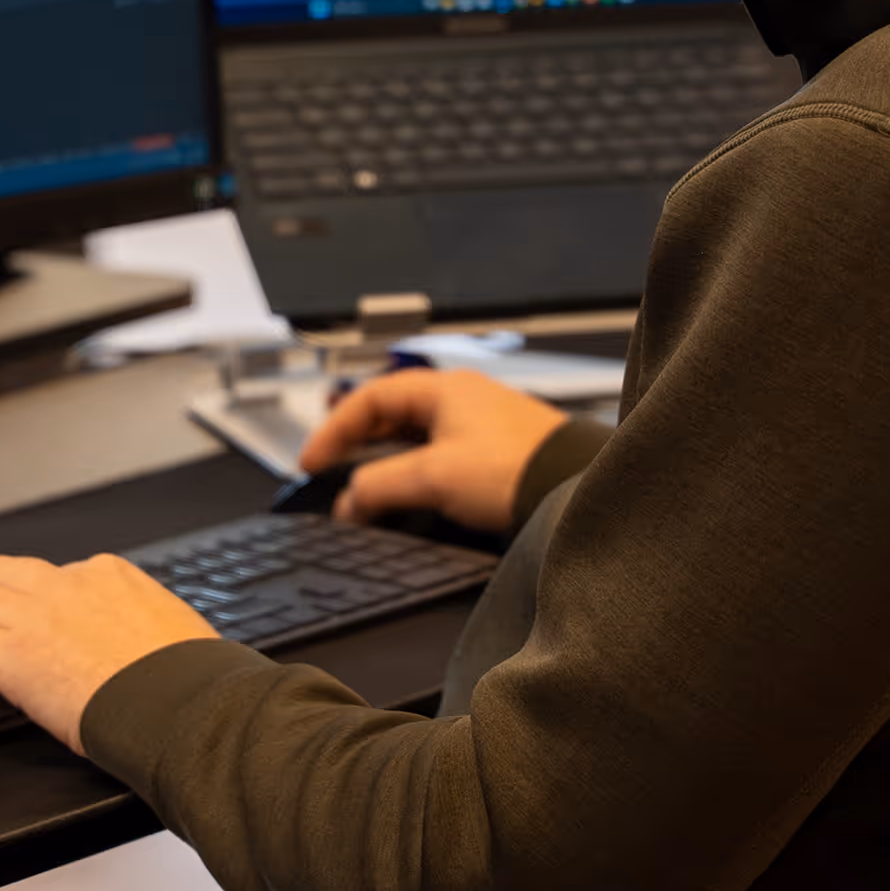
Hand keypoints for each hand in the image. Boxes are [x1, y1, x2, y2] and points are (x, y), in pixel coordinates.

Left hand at [0, 553, 217, 752]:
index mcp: (108, 575)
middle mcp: (67, 583)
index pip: (50, 576)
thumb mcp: (171, 632)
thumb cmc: (187, 682)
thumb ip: (140, 628)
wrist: (182, 703)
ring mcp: (36, 613)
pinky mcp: (12, 653)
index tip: (19, 627)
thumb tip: (137, 652)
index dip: (25, 603)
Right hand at [299, 367, 569, 533]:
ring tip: (367, 496)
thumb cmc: (518, 468)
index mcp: (443, 389)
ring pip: (415, 441)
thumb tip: (349, 501)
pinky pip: (439, 459)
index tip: (313, 462)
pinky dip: (415, 477)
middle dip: (357, 448)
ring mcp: (480, 426)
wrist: (576, 487)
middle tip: (333, 477)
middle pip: (391, 417)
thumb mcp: (434, 477)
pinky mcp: (495, 456)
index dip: (334, 428)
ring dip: (386, 466)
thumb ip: (381, 486)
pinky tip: (411, 501)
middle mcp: (461, 400)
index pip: (370, 397)